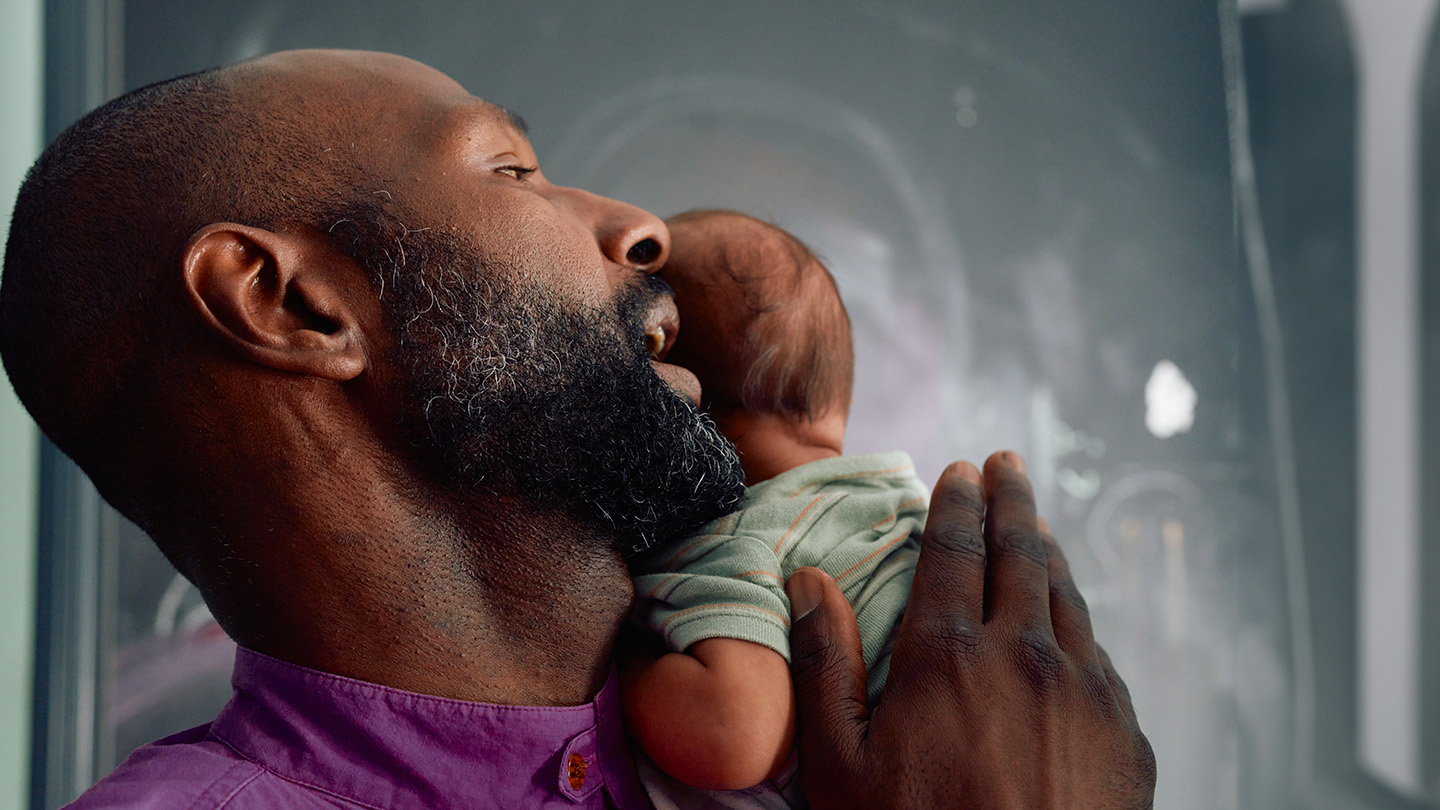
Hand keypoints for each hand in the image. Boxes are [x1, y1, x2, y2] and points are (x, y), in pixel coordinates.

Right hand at [785, 451, 1154, 808]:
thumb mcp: (840, 768)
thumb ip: (824, 665)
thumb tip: (808, 581)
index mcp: (948, 655)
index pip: (954, 549)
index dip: (956, 502)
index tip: (960, 469)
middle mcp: (1024, 654)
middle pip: (1020, 552)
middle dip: (1011, 499)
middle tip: (1007, 463)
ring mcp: (1085, 690)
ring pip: (1068, 596)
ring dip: (1049, 551)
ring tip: (1037, 524)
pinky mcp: (1125, 731)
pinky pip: (1099, 654)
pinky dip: (1078, 620)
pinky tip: (1069, 622)